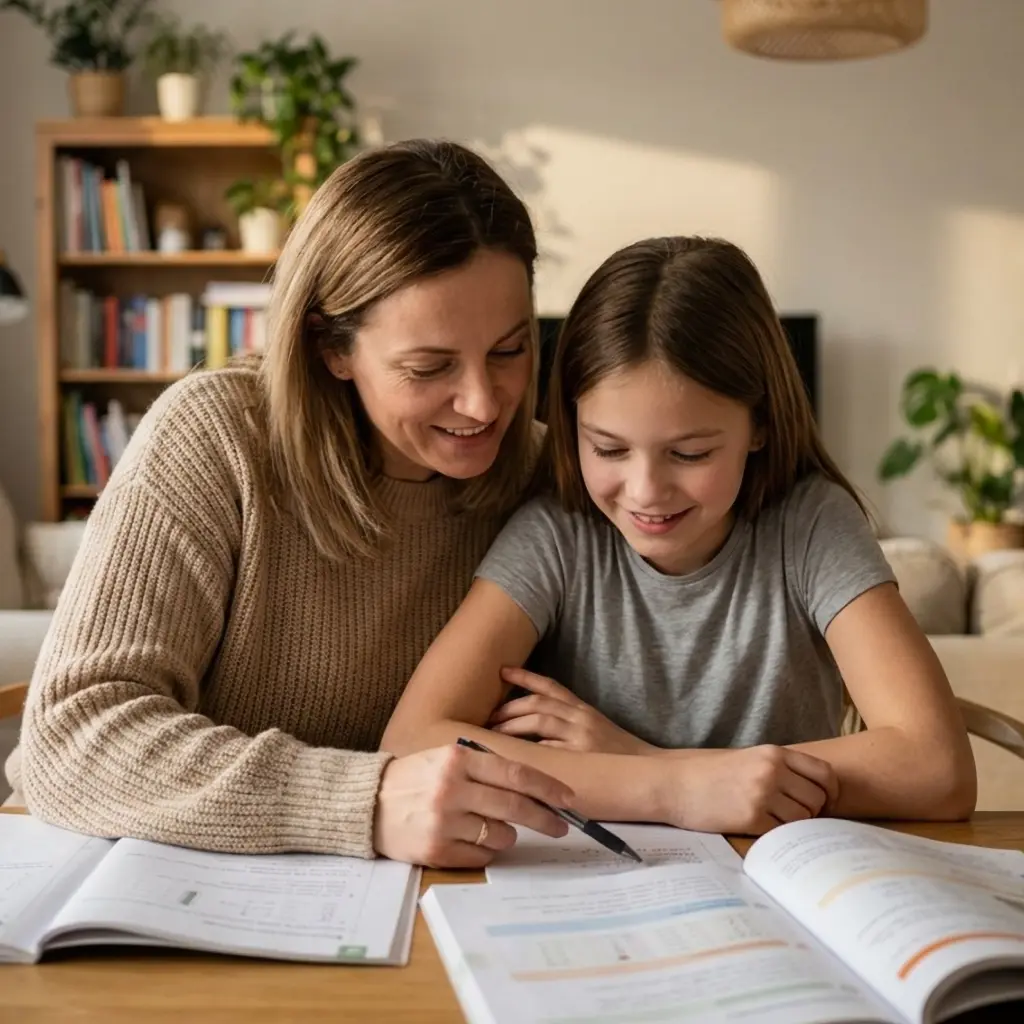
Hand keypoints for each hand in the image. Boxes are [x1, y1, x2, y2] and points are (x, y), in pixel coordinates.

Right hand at [372, 744, 572, 867]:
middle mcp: (452, 788)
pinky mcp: (436, 850)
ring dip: (507, 835)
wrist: (366, 803)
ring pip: (501, 835)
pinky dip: (485, 852)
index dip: (547, 787)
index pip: (515, 773)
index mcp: (458, 759)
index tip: (567, 798)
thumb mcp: (445, 758)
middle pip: (515, 805)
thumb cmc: (413, 779)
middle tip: (561, 826)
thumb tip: (531, 787)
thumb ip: (483, 768)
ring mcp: (444, 821)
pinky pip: (481, 856)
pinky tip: (469, 841)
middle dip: (545, 818)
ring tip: (489, 828)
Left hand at [488, 666, 656, 755]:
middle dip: (509, 706)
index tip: (502, 670)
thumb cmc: (623, 758)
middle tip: (489, 716)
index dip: (525, 676)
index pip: (550, 686)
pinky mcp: (582, 755)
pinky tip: (513, 756)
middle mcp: (581, 717)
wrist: (654, 773)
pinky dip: (528, 750)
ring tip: (493, 733)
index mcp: (584, 709)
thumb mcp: (598, 733)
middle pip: (538, 701)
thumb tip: (538, 733)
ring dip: (512, 724)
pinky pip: (548, 748)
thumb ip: (572, 728)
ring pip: (539, 719)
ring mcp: (581, 735)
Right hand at [669, 745, 839, 835]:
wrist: (674, 784)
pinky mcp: (751, 818)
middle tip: (793, 817)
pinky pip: (781, 832)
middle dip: (811, 812)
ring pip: (803, 819)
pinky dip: (775, 834)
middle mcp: (772, 771)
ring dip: (793, 825)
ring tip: (772, 822)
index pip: (824, 773)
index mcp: (773, 753)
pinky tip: (759, 828)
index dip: (830, 792)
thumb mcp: (747, 759)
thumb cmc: (709, 773)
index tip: (825, 803)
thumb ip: (779, 768)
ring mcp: (762, 794)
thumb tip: (815, 792)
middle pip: (817, 799)